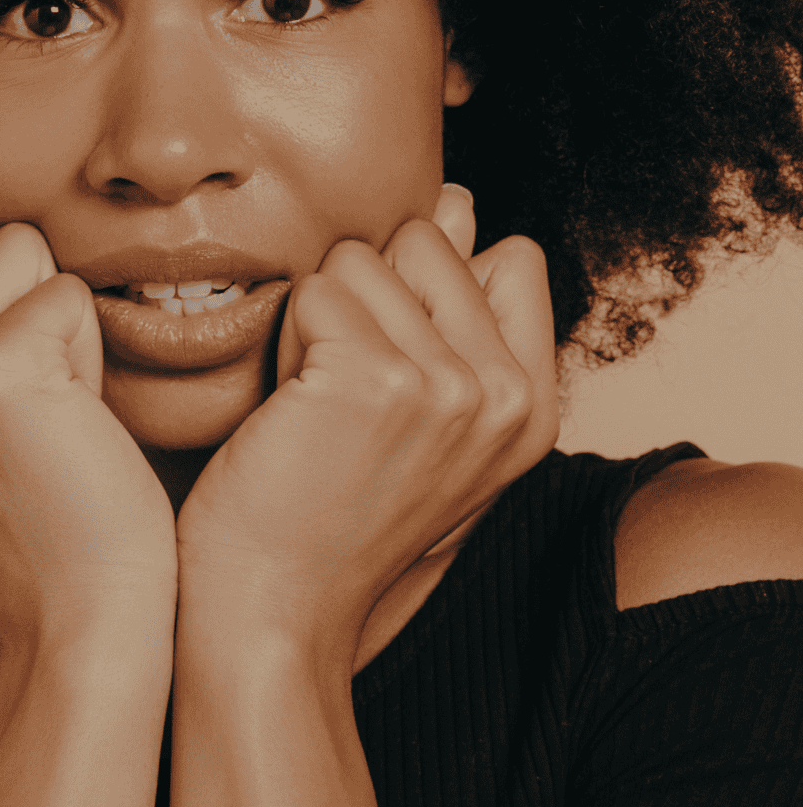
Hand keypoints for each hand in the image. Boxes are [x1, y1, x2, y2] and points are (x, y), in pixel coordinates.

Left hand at [174, 186, 558, 676]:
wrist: (272, 610)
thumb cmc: (328, 512)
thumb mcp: (419, 413)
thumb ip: (453, 306)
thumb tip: (458, 196)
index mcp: (533, 406)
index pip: (513, 256)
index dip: (432, 290)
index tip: (395, 375)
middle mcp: (506, 396)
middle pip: (426, 241)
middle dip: (367, 299)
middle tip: (344, 399)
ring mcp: (448, 387)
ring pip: (361, 259)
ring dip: (317, 322)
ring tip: (316, 410)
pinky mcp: (375, 380)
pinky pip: (315, 290)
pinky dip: (286, 342)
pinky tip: (291, 414)